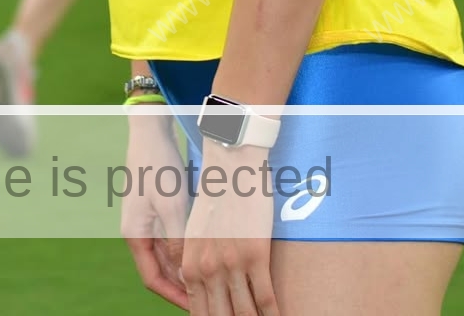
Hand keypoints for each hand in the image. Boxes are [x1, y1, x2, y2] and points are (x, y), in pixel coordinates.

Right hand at [122, 111, 191, 309]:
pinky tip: (204, 250)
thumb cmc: (158, 165)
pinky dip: (186, 246)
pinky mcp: (157, 206)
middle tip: (208, 298)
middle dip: (182, 285)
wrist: (150, 129)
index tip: (195, 307)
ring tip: (210, 279)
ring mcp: (147, 218)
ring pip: (167, 253)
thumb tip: (187, 276)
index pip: (153, 279)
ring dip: (186, 266)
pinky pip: (171, 235)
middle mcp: (138, 231)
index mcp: (135, 235)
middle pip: (160, 269)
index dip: (174, 296)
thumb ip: (178, 242)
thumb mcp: (171, 205)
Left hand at [180, 141, 279, 315]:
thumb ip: (194, 261)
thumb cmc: (215, 193)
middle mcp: (208, 270)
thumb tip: (199, 285)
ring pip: (244, 313)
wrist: (232, 163)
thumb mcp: (194, 231)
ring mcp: (232, 265)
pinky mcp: (256, 255)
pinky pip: (265, 297)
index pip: (200, 312)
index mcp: (190, 266)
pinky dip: (273, 314)